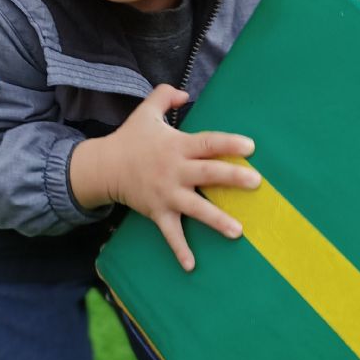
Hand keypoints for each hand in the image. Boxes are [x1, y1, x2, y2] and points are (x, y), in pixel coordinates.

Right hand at [69, 85, 260, 270]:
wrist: (104, 166)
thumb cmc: (130, 139)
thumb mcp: (146, 112)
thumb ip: (165, 96)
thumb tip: (185, 93)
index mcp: (177, 146)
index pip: (207, 142)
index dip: (229, 143)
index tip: (250, 147)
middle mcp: (174, 170)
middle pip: (207, 173)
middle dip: (232, 178)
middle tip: (256, 183)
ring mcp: (166, 194)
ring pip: (195, 207)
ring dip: (216, 219)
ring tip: (238, 231)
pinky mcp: (158, 212)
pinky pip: (170, 233)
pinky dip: (180, 249)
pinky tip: (191, 265)